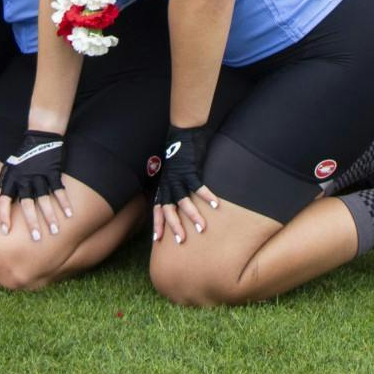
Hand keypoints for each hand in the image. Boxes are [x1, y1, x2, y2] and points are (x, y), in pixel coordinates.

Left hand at [0, 129, 74, 241]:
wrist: (40, 135)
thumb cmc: (22, 155)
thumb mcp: (8, 169)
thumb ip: (1, 188)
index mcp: (12, 180)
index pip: (4, 200)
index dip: (3, 216)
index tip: (5, 231)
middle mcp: (25, 179)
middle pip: (27, 204)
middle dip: (31, 222)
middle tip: (36, 238)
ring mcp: (40, 175)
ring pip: (44, 200)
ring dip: (50, 216)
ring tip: (55, 231)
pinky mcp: (53, 172)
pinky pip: (59, 190)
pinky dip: (64, 202)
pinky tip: (70, 215)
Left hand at [151, 123, 219, 244]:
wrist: (183, 132)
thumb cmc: (180, 153)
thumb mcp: (174, 172)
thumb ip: (176, 185)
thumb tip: (182, 198)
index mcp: (165, 185)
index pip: (158, 208)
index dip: (157, 223)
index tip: (157, 239)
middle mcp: (169, 184)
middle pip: (168, 209)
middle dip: (174, 226)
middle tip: (181, 241)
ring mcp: (179, 178)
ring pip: (183, 201)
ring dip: (192, 216)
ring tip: (202, 228)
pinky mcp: (190, 170)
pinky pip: (198, 187)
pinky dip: (207, 196)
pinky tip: (216, 204)